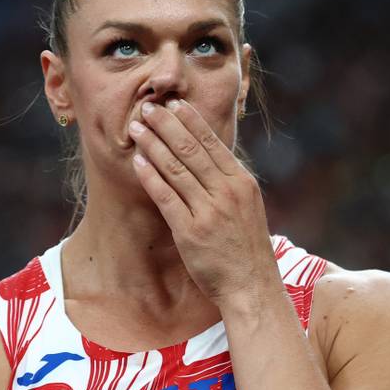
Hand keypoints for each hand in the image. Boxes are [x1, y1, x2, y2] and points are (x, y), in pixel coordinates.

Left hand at [128, 99, 280, 305]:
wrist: (252, 285)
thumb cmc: (247, 247)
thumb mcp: (248, 206)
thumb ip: (229, 182)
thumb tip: (209, 156)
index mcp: (242, 182)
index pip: (212, 143)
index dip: (190, 121)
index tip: (173, 104)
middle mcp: (227, 192)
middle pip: (191, 150)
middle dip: (166, 125)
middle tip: (148, 108)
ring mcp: (209, 212)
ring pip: (176, 169)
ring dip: (153, 145)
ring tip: (137, 129)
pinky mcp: (191, 232)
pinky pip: (166, 197)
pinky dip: (151, 177)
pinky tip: (138, 162)